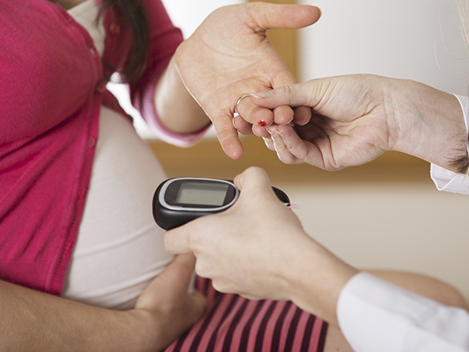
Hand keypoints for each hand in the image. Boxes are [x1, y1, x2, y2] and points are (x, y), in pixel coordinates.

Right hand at [133, 254, 205, 349]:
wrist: (141, 329)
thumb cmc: (161, 303)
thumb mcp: (177, 273)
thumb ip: (186, 258)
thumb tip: (192, 244)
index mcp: (197, 308)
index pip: (200, 294)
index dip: (194, 283)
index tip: (184, 274)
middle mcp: (186, 321)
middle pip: (186, 302)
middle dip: (179, 292)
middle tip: (169, 281)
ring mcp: (171, 328)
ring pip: (171, 310)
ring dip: (165, 301)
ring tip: (157, 290)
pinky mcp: (155, 331)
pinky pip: (157, 316)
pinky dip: (154, 309)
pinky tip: (147, 303)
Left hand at [164, 168, 322, 300]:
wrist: (300, 268)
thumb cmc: (274, 234)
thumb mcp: (259, 189)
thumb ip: (247, 176)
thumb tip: (243, 180)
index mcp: (199, 238)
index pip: (169, 239)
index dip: (177, 227)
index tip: (195, 220)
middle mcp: (205, 264)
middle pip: (198, 248)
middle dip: (214, 234)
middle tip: (236, 221)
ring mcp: (223, 282)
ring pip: (218, 262)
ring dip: (230, 250)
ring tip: (253, 236)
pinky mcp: (242, 292)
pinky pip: (237, 274)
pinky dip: (246, 264)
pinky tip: (264, 252)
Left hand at [173, 3, 318, 158]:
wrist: (195, 40)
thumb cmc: (226, 26)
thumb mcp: (253, 16)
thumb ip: (282, 16)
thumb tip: (315, 12)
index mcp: (272, 70)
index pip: (289, 89)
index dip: (297, 100)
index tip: (304, 111)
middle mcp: (259, 90)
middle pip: (273, 108)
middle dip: (279, 116)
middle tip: (282, 121)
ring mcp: (239, 101)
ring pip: (252, 120)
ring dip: (257, 127)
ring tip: (259, 130)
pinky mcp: (218, 109)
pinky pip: (226, 127)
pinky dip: (230, 140)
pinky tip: (234, 152)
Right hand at [252, 75, 466, 170]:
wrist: (386, 110)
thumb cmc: (358, 92)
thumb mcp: (314, 89)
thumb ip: (283, 96)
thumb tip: (255, 96)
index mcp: (306, 107)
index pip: (276, 113)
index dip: (263, 111)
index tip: (251, 106)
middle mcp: (309, 126)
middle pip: (276, 132)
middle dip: (266, 126)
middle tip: (260, 118)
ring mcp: (316, 143)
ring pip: (284, 148)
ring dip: (275, 137)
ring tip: (273, 125)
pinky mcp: (324, 158)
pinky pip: (298, 155)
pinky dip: (288, 144)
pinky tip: (283, 131)